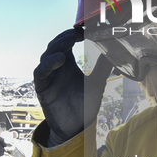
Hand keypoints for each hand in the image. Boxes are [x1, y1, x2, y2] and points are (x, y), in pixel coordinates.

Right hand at [34, 28, 112, 144]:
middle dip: (65, 37)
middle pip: (55, 45)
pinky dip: (48, 64)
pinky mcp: (42, 88)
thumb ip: (103, 67)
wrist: (76, 127)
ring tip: (70, 42)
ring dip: (57, 47)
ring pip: (46, 56)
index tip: (85, 28)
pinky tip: (60, 59)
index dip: (73, 33)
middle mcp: (56, 68)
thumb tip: (115, 52)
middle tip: (78, 31)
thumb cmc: (84, 105)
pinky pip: (40, 72)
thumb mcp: (97, 83)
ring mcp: (48, 77)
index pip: (66, 42)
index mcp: (68, 63)